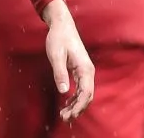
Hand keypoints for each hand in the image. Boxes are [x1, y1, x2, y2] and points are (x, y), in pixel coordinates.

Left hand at [42, 0, 94, 121]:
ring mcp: (85, 71)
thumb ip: (59, 73)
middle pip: (87, 96)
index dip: (79, 107)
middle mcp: (88, 71)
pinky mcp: (80, 70)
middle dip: (77, 109)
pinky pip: (80, 88)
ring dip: (76, 105)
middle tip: (64, 118)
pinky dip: (75, 98)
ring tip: (64, 115)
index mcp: (85, 69)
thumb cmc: (58, 38)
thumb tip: (63, 91)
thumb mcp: (56, 55)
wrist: (61, 25)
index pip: (86, 93)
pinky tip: (66, 104)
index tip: (70, 115)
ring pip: (84, 94)